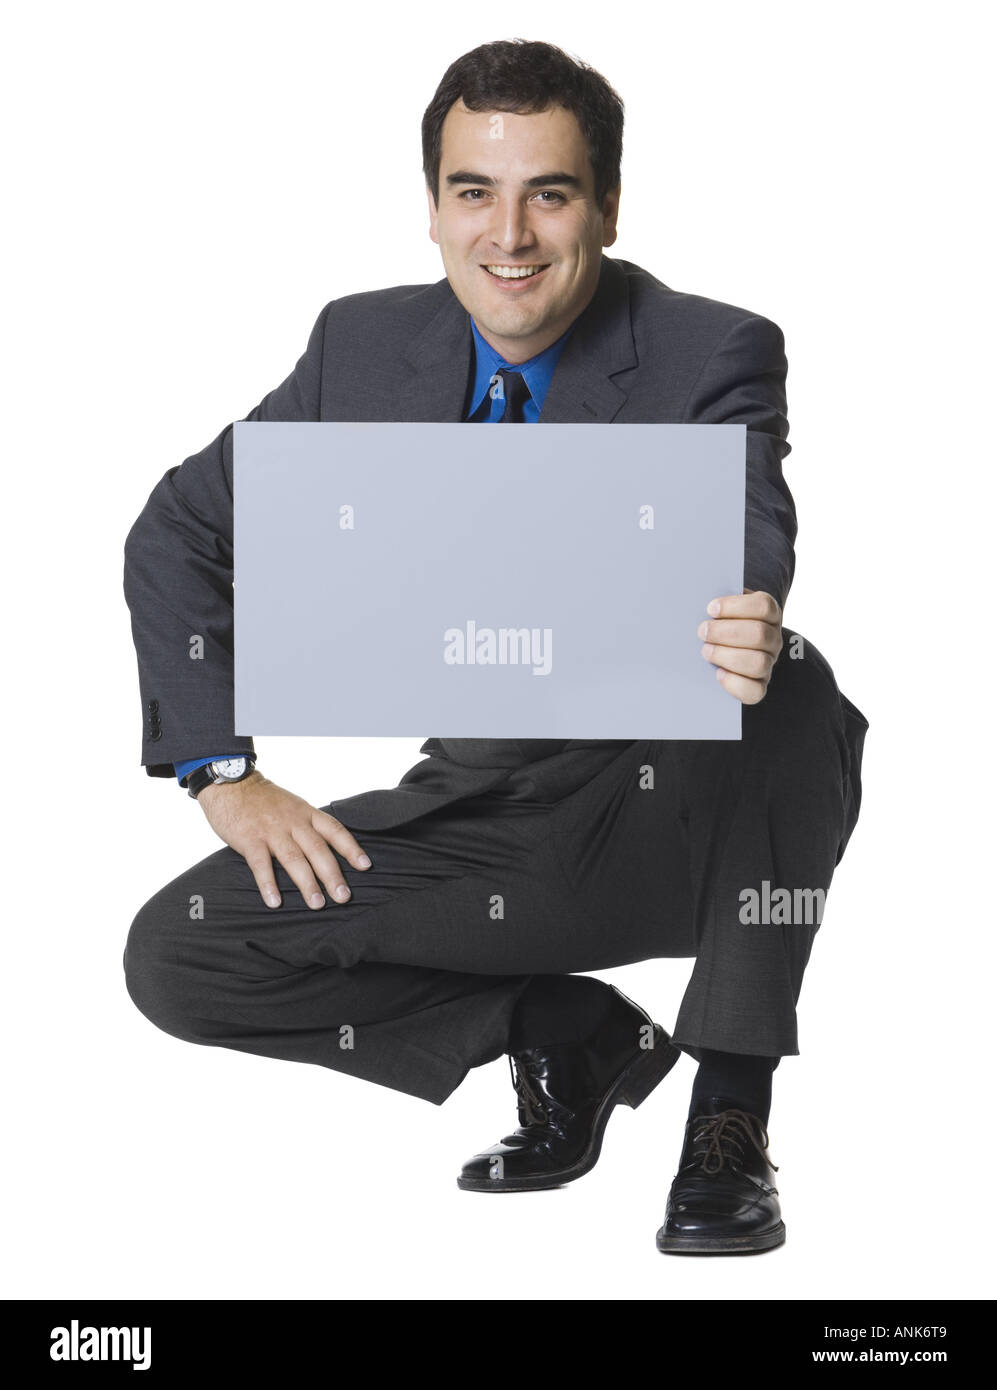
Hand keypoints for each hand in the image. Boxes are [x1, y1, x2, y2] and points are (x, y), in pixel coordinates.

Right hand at [197, 770, 371, 909]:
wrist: (231, 783)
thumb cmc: (263, 799)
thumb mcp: (293, 805)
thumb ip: (307, 825)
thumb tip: (326, 849)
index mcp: (306, 813)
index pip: (335, 830)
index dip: (351, 848)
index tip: (365, 866)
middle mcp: (293, 822)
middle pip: (318, 850)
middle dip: (333, 875)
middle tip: (343, 897)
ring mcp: (272, 831)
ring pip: (295, 860)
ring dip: (307, 884)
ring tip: (317, 904)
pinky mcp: (250, 839)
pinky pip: (261, 865)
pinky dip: (269, 884)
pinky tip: (275, 902)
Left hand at [698, 590, 782, 704]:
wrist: (725, 649)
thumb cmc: (722, 624)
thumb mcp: (723, 609)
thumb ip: (719, 605)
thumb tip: (700, 600)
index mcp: (769, 614)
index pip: (764, 606)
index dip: (736, 606)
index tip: (711, 609)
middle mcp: (773, 639)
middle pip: (759, 634)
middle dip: (726, 632)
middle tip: (702, 632)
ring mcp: (769, 664)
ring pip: (758, 662)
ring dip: (727, 656)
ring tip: (706, 651)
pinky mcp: (759, 686)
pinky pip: (754, 690)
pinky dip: (734, 683)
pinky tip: (717, 673)